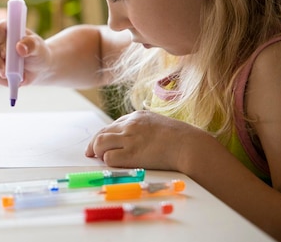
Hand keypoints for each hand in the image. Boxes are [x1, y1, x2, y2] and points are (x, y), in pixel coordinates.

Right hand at [0, 20, 51, 86]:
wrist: (38, 67)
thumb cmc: (37, 52)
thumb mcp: (38, 47)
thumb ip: (31, 45)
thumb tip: (20, 47)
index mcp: (5, 29)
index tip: (6, 53)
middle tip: (6, 71)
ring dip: (3, 72)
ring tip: (19, 74)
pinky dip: (4, 80)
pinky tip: (15, 78)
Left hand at [86, 110, 204, 171]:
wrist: (190, 146)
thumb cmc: (180, 138)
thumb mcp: (159, 124)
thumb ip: (144, 128)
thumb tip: (133, 137)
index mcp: (137, 116)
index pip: (112, 125)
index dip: (104, 135)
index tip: (99, 143)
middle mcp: (130, 125)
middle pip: (102, 132)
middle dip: (93, 143)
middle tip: (90, 153)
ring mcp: (130, 138)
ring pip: (100, 143)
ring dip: (97, 151)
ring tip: (99, 158)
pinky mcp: (131, 154)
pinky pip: (109, 157)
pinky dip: (108, 161)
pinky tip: (113, 164)